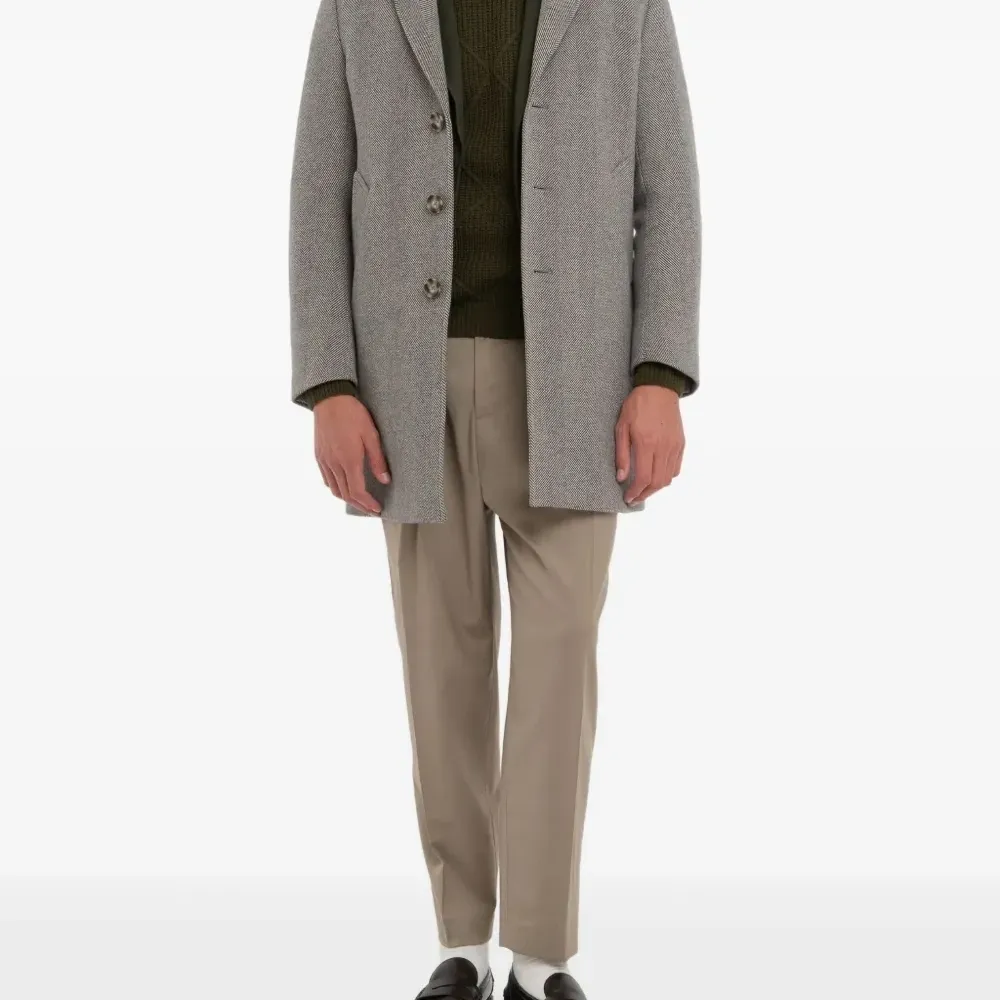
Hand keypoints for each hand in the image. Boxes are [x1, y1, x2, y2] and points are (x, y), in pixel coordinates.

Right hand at [313, 395, 389, 513]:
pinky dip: (336, 488)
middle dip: (359, 505)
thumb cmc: (353, 414)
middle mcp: (334, 464)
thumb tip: (385, 480)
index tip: (377, 509)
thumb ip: (378, 460)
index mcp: (349, 460)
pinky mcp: (319, 456)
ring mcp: (324, 461)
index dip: (368, 504)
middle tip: (371, 510)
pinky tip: (345, 486)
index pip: (358, 492)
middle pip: (346, 495)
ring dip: (348, 499)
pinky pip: (326, 479)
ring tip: (360, 502)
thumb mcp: (371, 435)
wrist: (330, 399)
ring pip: (334, 489)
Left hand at [615, 385, 684, 503]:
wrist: (659, 389)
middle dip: (645, 494)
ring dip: (656, 488)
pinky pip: (676, 468)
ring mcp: (674, 446)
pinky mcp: (681, 444)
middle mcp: (663, 447)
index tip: (628, 498)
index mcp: (646, 443)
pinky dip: (666, 477)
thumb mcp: (621, 427)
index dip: (635, 492)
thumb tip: (622, 477)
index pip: (643, 478)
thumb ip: (622, 454)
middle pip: (658, 482)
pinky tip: (656, 476)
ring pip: (668, 478)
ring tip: (644, 490)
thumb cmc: (636, 406)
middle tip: (634, 498)